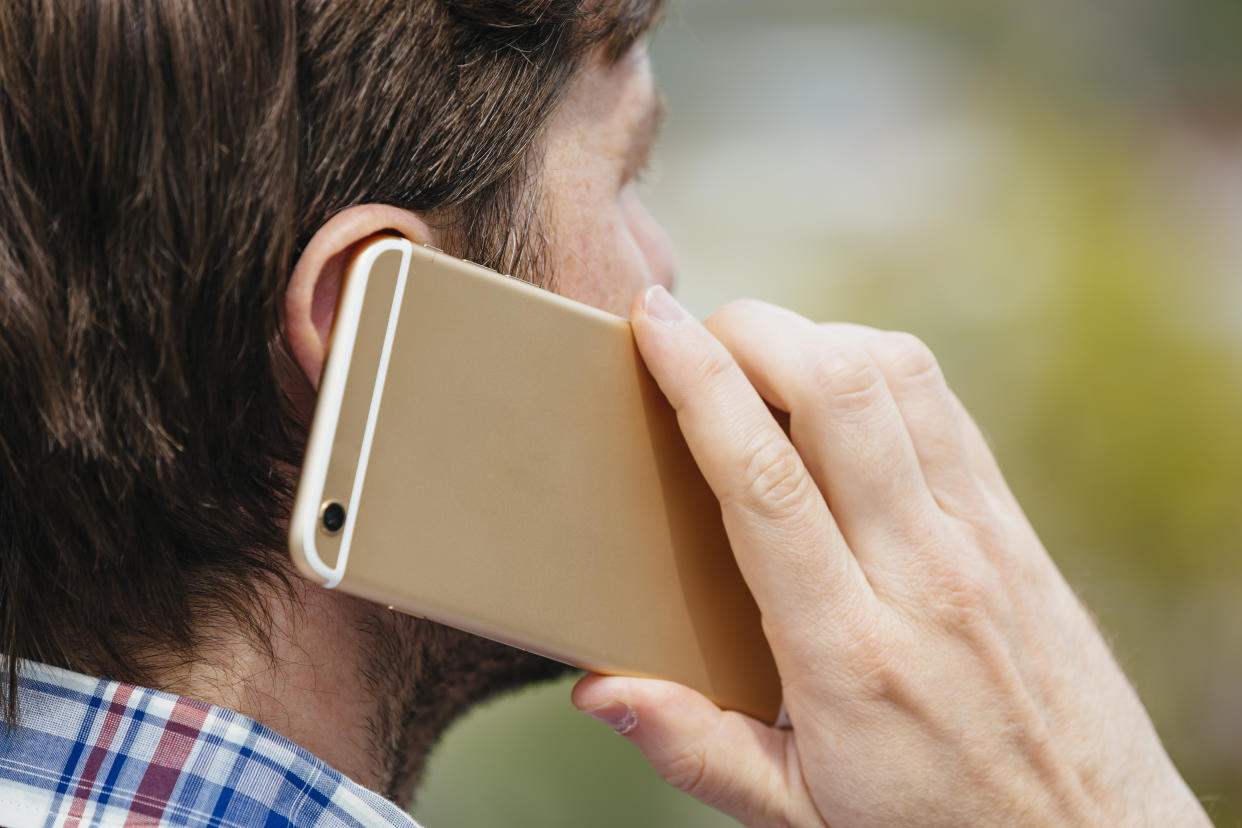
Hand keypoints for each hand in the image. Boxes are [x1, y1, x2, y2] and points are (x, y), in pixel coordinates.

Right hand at [572, 288, 1207, 826]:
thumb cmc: (933, 826)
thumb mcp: (797, 814)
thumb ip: (695, 748)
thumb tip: (599, 690)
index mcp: (846, 652)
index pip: (762, 478)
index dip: (699, 383)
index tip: (654, 326)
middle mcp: (921, 575)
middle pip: (838, 393)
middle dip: (756, 330)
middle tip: (699, 328)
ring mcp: (980, 541)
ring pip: (900, 379)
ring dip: (820, 337)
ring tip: (763, 355)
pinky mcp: (1014, 528)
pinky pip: (946, 408)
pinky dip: (881, 369)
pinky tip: (840, 390)